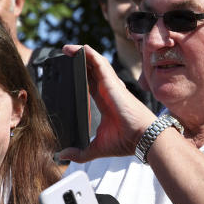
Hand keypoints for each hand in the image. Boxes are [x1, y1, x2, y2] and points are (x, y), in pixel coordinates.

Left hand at [59, 44, 157, 162]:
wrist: (142, 138)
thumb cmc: (125, 142)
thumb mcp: (96, 148)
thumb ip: (79, 152)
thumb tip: (62, 156)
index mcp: (104, 103)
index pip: (89, 86)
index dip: (80, 78)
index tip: (68, 74)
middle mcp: (108, 92)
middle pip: (91, 72)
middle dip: (79, 63)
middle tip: (64, 56)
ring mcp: (111, 86)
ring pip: (95, 64)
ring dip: (82, 55)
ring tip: (67, 48)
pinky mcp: (112, 83)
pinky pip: (100, 63)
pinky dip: (90, 54)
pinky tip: (79, 48)